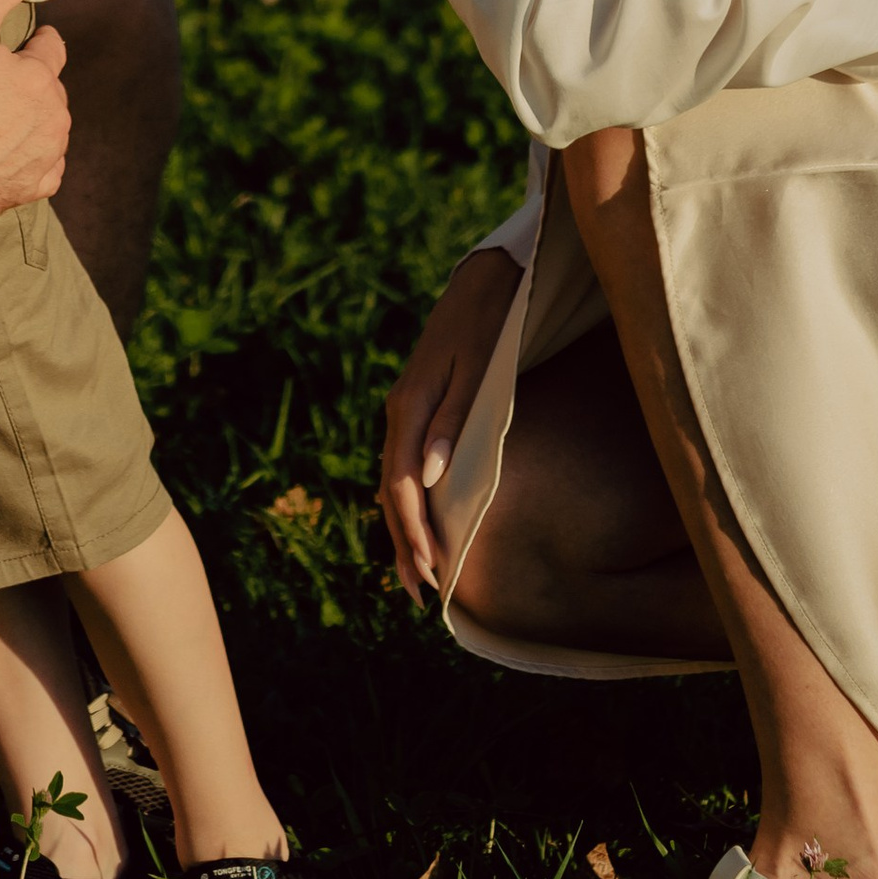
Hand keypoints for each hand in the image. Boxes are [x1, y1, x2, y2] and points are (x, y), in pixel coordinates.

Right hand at [0, 0, 71, 220]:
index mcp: (41, 77)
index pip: (52, 49)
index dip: (39, 41)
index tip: (31, 40)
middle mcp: (53, 119)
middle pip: (52, 94)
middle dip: (35, 86)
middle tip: (5, 85)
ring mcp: (43, 158)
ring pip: (51, 134)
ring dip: (35, 125)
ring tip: (6, 121)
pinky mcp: (28, 190)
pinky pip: (45, 175)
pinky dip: (34, 165)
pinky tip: (15, 160)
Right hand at [379, 246, 520, 602]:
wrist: (483, 284)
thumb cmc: (487, 326)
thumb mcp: (475, 371)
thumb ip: (452, 423)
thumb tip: (429, 479)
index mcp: (409, 406)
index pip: (401, 484)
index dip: (414, 532)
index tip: (431, 572)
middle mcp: (400, 413)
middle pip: (390, 491)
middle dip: (403, 544)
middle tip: (420, 594)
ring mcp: (405, 411)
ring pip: (392, 482)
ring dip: (401, 530)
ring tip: (414, 575)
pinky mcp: (416, 410)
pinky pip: (401, 467)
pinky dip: (406, 503)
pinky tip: (416, 524)